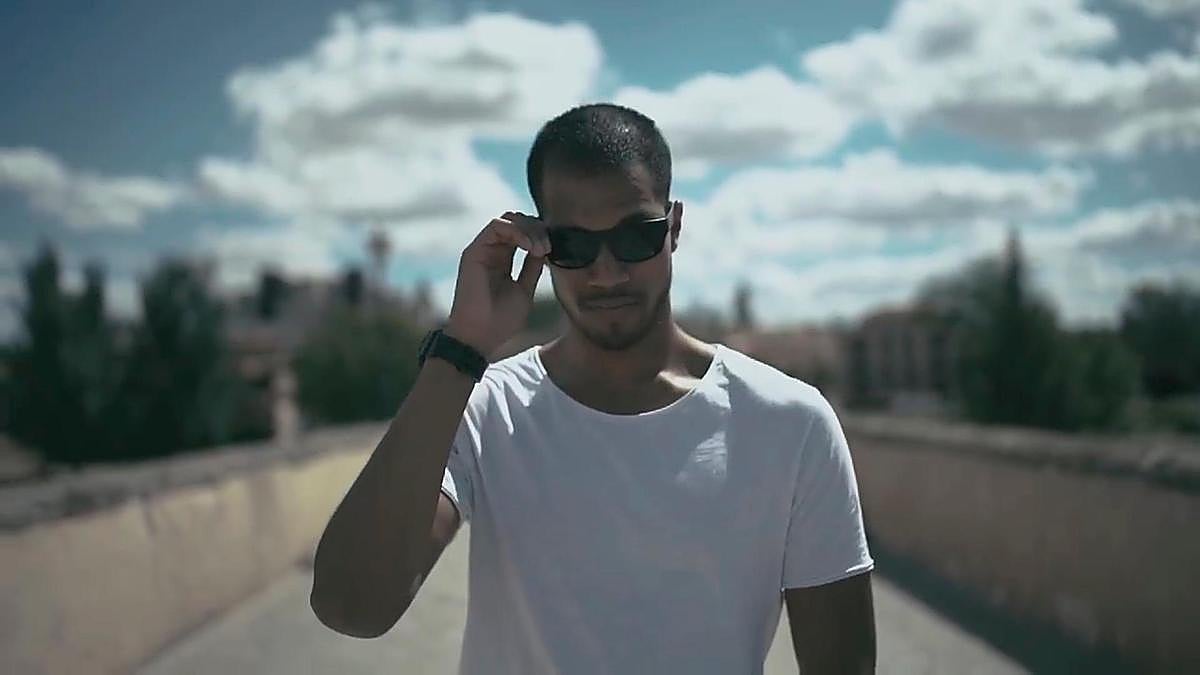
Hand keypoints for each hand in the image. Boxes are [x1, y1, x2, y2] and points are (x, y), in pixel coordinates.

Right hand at [445, 211, 551, 355]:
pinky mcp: (474, 251)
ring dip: (529, 230)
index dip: (541, 235)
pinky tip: (530, 247)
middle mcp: (492, 251)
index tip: (554, 249)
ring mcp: (482, 250)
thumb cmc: (501, 320)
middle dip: (537, 229)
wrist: (481, 337)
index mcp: (503, 260)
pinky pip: (496, 227)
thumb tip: (545, 248)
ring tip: (540, 248)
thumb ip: (533, 267)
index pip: (523, 233)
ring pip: (508, 220)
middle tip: (548, 247)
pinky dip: (517, 231)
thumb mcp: (526, 289)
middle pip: (517, 222)